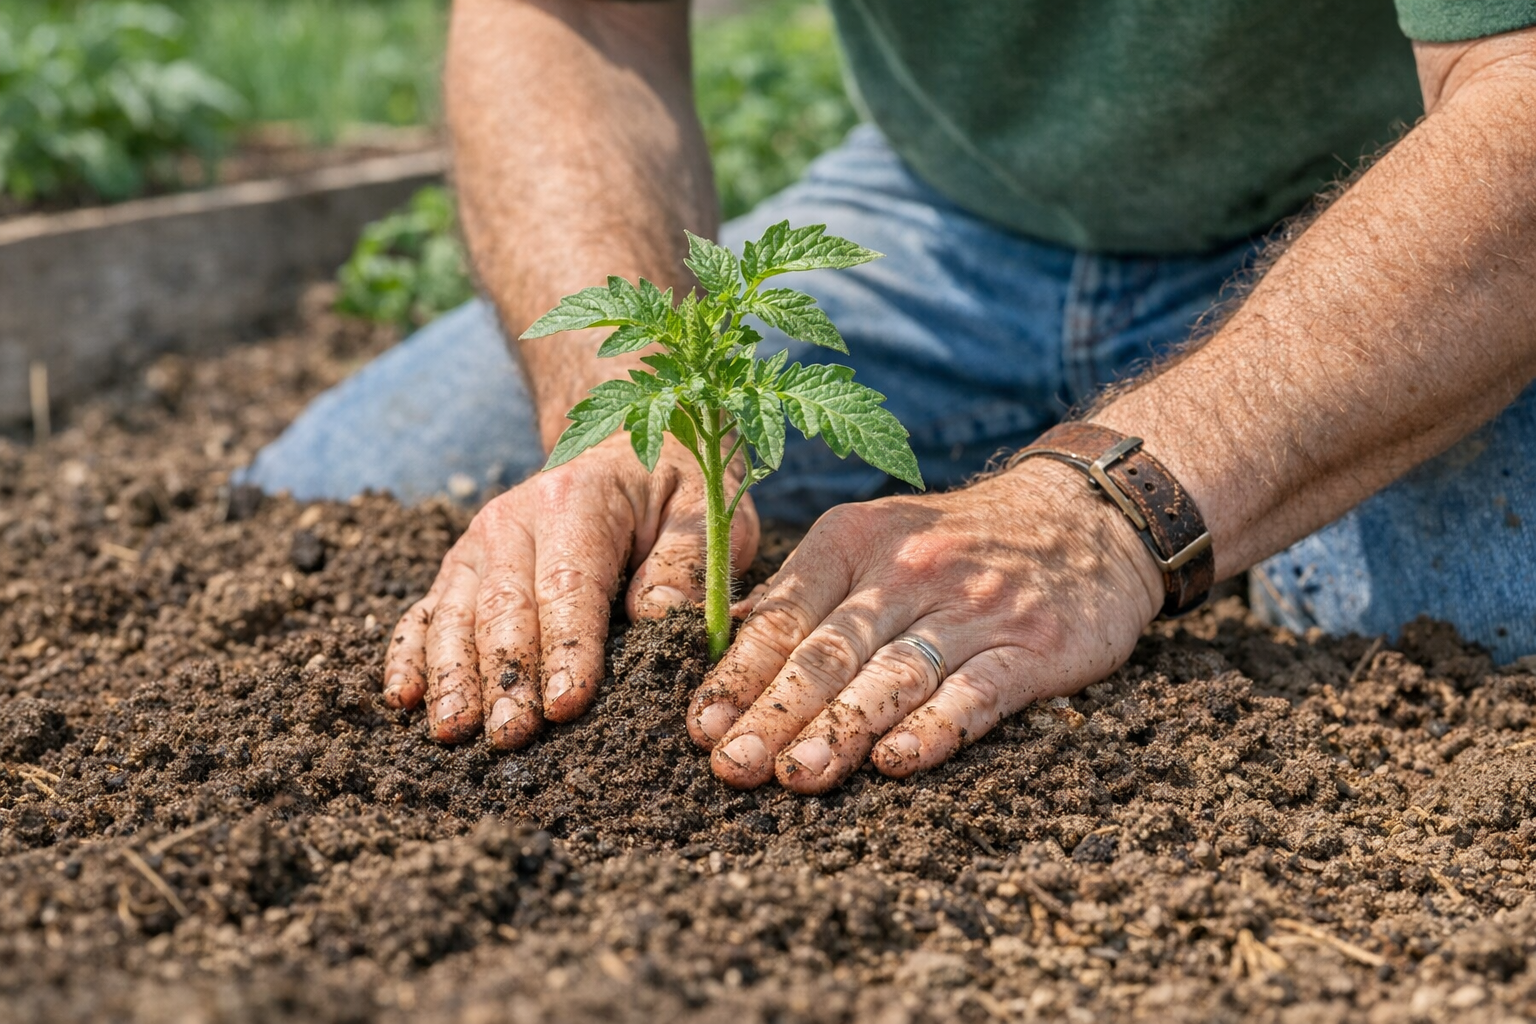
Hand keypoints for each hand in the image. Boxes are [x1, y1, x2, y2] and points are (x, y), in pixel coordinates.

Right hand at [383, 434, 757, 746]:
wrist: (621, 447)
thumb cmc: (672, 493)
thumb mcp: (705, 514)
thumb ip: (686, 565)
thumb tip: (657, 619)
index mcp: (577, 500)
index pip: (568, 584)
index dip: (567, 648)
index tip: (568, 706)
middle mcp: (513, 519)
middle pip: (504, 607)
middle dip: (507, 676)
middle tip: (511, 736)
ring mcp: (478, 545)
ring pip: (455, 614)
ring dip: (453, 676)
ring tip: (452, 732)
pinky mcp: (460, 569)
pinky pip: (425, 611)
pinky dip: (410, 654)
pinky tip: (403, 698)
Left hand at [686, 460, 1163, 792]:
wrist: (1086, 514)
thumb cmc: (956, 544)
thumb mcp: (874, 538)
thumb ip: (806, 591)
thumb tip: (725, 642)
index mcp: (856, 540)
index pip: (785, 613)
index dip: (739, 673)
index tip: (700, 726)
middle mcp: (910, 570)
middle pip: (830, 650)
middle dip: (774, 711)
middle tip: (732, 765)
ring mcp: (974, 607)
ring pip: (895, 674)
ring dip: (842, 729)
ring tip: (796, 776)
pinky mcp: (1035, 644)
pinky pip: (978, 691)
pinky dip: (937, 727)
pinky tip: (899, 762)